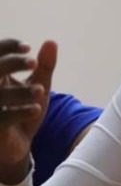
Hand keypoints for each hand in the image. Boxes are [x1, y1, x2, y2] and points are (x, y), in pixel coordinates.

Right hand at [0, 39, 56, 183]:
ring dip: (19, 92)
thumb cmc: (24, 108)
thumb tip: (51, 42)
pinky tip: (36, 109)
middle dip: (12, 63)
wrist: (19, 143)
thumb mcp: (39, 85)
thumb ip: (45, 65)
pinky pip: (2, 119)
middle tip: (34, 63)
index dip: (6, 47)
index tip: (27, 48)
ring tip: (40, 90)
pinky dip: (20, 113)